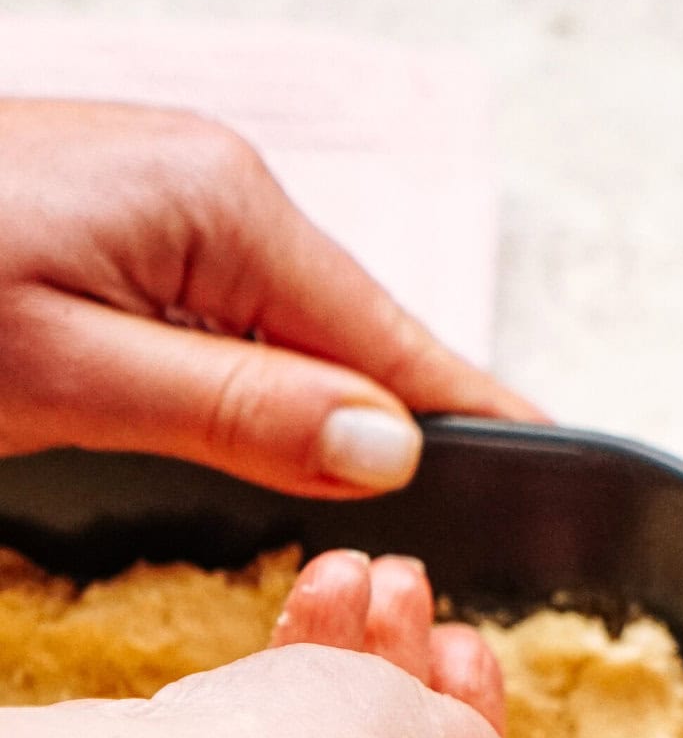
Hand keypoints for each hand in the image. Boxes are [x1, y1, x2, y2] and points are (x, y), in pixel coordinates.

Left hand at [0, 99, 542, 495]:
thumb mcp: (69, 373)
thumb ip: (241, 409)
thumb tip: (388, 448)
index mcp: (223, 207)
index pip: (392, 337)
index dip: (474, 415)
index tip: (557, 468)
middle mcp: (213, 191)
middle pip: (353, 338)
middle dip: (401, 436)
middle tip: (446, 546)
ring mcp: (168, 204)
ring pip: (293, 338)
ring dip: (329, 423)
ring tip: (383, 514)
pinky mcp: (125, 231)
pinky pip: (232, 324)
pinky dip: (264, 393)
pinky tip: (278, 446)